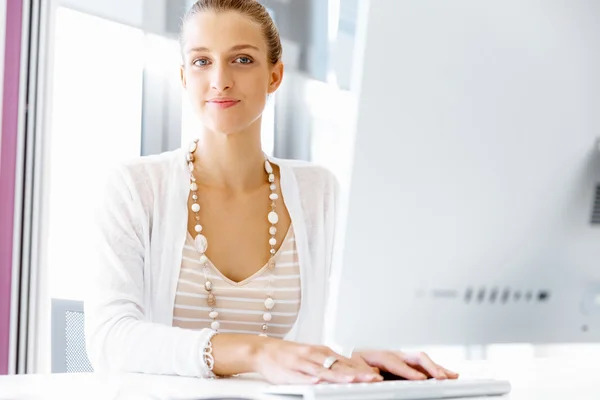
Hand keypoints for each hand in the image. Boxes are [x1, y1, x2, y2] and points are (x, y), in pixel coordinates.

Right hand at [252, 338, 383, 384]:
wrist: (264, 350)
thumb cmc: (290, 355)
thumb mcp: (314, 355)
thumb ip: (331, 363)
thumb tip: (352, 369)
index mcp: (322, 352)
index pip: (346, 361)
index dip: (361, 369)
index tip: (376, 375)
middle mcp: (314, 355)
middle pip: (338, 365)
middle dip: (356, 373)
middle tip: (372, 379)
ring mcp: (301, 363)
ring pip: (322, 370)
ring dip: (337, 376)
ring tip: (351, 381)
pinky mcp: (288, 370)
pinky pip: (300, 375)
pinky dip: (309, 378)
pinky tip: (317, 381)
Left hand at [353, 350, 458, 380]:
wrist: (351, 358)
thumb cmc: (353, 363)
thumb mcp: (353, 367)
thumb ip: (364, 372)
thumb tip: (375, 377)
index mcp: (379, 355)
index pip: (395, 363)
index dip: (408, 371)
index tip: (419, 379)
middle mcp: (392, 354)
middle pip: (415, 357)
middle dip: (430, 367)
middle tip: (441, 377)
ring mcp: (400, 358)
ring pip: (422, 361)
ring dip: (437, 367)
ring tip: (452, 375)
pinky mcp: (404, 364)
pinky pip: (422, 365)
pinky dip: (435, 369)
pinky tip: (446, 374)